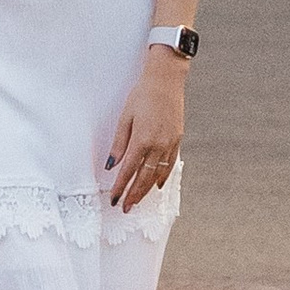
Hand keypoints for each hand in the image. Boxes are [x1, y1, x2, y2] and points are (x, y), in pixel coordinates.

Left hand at [104, 52, 187, 214]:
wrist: (166, 81)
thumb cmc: (142, 95)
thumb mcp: (125, 117)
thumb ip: (119, 144)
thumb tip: (111, 165)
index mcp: (142, 139)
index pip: (128, 171)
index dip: (121, 187)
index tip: (115, 199)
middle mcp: (158, 145)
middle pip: (144, 178)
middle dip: (134, 195)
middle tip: (126, 208)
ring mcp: (170, 143)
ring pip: (158, 174)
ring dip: (147, 189)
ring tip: (138, 200)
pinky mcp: (177, 139)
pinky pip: (170, 164)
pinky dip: (163, 176)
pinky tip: (158, 184)